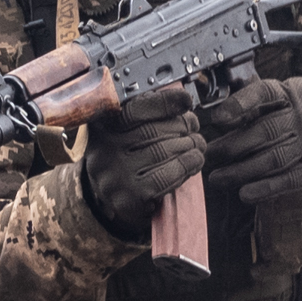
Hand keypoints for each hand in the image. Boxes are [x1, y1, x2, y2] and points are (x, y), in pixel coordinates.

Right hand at [79, 85, 204, 236]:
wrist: (109, 199)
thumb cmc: (125, 159)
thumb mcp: (127, 132)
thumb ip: (148, 115)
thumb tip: (181, 101)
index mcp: (103, 125)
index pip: (136, 109)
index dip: (165, 103)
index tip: (185, 101)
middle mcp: (104, 149)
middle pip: (153, 130)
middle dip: (182, 126)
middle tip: (194, 127)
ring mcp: (114, 175)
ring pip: (162, 152)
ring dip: (189, 146)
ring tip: (198, 145)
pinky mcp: (127, 198)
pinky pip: (164, 178)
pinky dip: (186, 166)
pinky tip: (194, 161)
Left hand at [200, 74, 301, 202]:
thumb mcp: (293, 92)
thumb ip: (261, 99)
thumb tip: (224, 107)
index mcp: (294, 92)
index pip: (264, 93)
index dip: (239, 105)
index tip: (217, 119)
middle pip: (264, 131)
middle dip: (232, 145)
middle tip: (208, 155)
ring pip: (272, 158)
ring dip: (241, 172)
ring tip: (218, 178)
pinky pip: (289, 179)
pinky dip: (265, 188)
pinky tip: (245, 194)